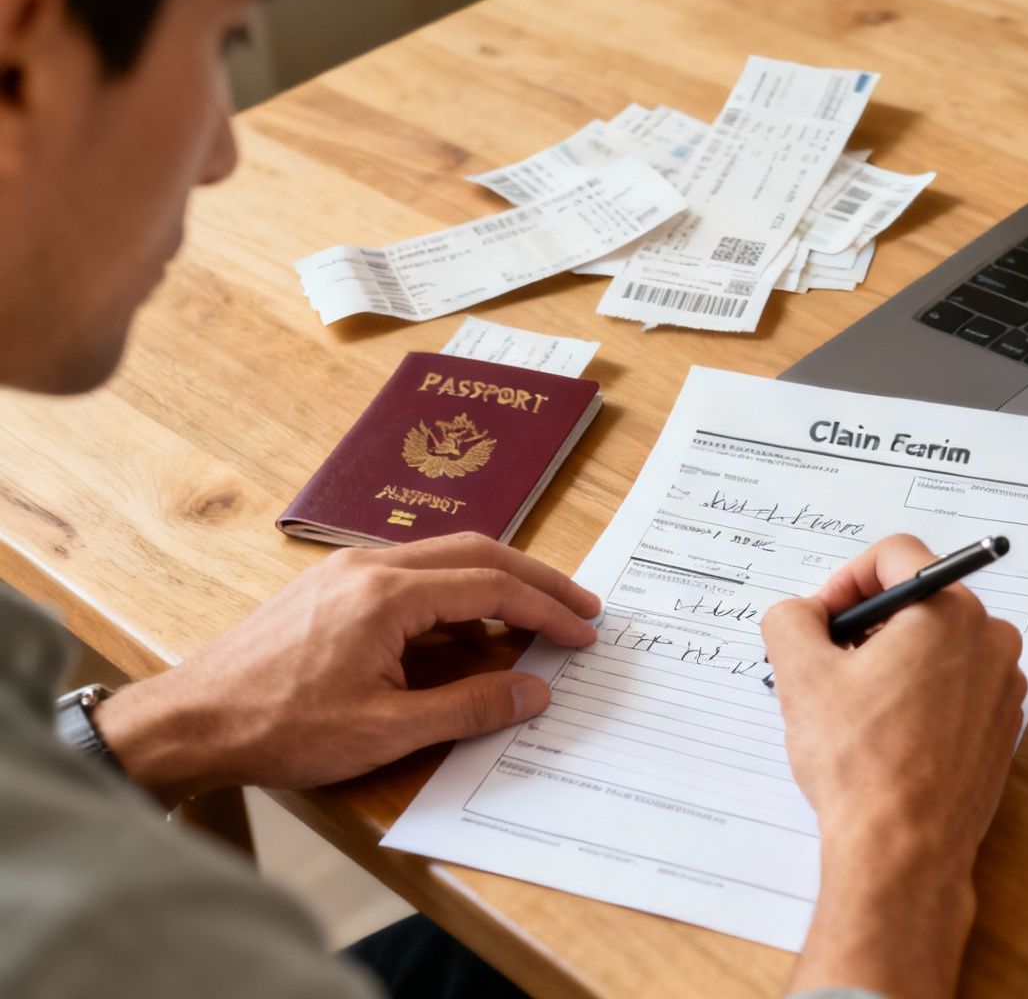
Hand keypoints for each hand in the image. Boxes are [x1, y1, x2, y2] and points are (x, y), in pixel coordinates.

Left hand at [95, 531, 600, 806]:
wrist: (189, 723)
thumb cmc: (277, 728)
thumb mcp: (385, 730)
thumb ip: (469, 707)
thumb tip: (534, 691)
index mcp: (386, 595)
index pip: (491, 587)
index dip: (546, 610)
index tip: (584, 634)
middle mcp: (368, 566)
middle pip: (476, 552)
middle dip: (536, 580)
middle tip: (581, 608)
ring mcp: (345, 572)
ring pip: (443, 558)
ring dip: (495, 581)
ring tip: (533, 617)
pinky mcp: (329, 588)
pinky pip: (411, 573)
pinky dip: (455, 591)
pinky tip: (467, 627)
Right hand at [761, 534, 1026, 998]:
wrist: (904, 849)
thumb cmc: (861, 763)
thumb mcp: (802, 675)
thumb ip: (791, 619)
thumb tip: (800, 612)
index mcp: (950, 611)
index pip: (895, 556)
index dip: (845, 579)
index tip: (820, 619)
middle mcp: (990, 639)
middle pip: (918, 600)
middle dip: (867, 624)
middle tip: (827, 664)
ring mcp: (1002, 685)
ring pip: (937, 645)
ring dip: (891, 661)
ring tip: (852, 707)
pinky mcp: (1000, 726)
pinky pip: (955, 686)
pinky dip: (918, 694)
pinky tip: (885, 735)